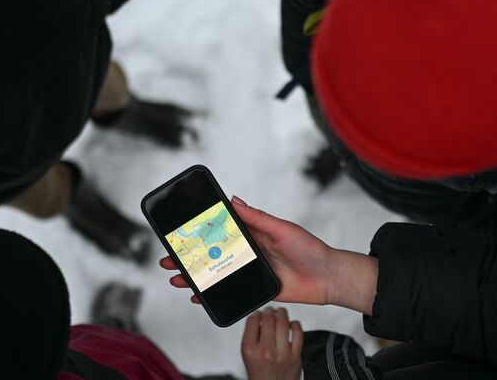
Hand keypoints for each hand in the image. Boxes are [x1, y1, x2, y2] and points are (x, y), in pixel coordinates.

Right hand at [160, 197, 378, 314]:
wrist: (328, 278)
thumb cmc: (310, 249)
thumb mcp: (282, 229)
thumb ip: (257, 218)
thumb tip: (234, 199)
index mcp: (252, 234)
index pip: (220, 232)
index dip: (198, 233)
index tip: (178, 233)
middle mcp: (248, 253)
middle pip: (212, 255)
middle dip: (188, 258)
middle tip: (168, 260)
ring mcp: (249, 272)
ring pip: (216, 275)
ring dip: (195, 277)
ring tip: (177, 280)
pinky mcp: (255, 291)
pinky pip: (229, 294)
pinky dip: (211, 295)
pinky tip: (197, 298)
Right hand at [242, 307, 302, 379]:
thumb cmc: (260, 374)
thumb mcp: (247, 356)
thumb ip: (251, 337)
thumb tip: (259, 318)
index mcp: (250, 349)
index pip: (252, 320)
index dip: (256, 313)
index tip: (259, 314)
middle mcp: (266, 351)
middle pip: (269, 318)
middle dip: (270, 310)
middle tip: (270, 311)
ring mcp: (282, 354)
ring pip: (284, 322)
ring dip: (282, 314)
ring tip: (281, 314)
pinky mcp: (296, 357)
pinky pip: (298, 333)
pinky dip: (295, 324)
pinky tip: (292, 324)